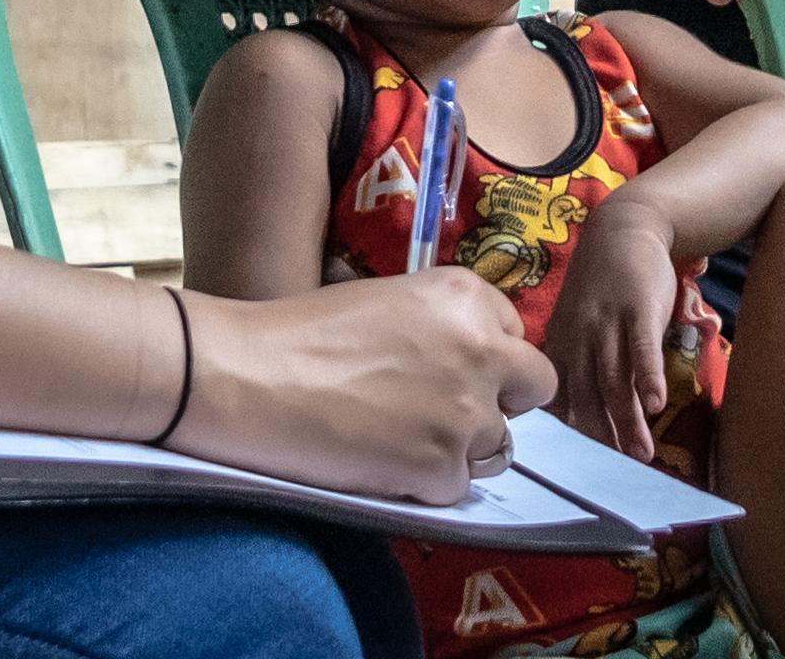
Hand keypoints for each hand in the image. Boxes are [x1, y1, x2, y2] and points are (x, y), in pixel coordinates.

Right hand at [169, 267, 556, 503]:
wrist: (252, 378)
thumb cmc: (304, 333)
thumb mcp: (392, 301)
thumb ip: (445, 328)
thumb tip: (471, 364)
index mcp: (469, 297)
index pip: (517, 335)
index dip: (486, 357)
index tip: (449, 369)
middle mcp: (484, 350)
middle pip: (532, 388)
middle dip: (498, 401)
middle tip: (445, 411)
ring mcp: (467, 414)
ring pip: (497, 444)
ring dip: (461, 447)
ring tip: (401, 439)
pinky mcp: (442, 469)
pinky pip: (457, 487)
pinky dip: (427, 484)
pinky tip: (383, 464)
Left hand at [542, 199, 680, 464]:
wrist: (623, 229)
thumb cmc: (601, 288)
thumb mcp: (575, 327)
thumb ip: (574, 370)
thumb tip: (572, 425)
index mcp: (559, 348)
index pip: (557, 402)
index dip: (565, 440)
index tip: (571, 476)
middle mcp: (578, 340)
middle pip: (586, 398)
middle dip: (599, 441)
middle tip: (610, 481)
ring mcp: (607, 324)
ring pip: (615, 380)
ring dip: (628, 420)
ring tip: (640, 455)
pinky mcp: (637, 307)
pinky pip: (642, 346)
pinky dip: (649, 375)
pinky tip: (657, 403)